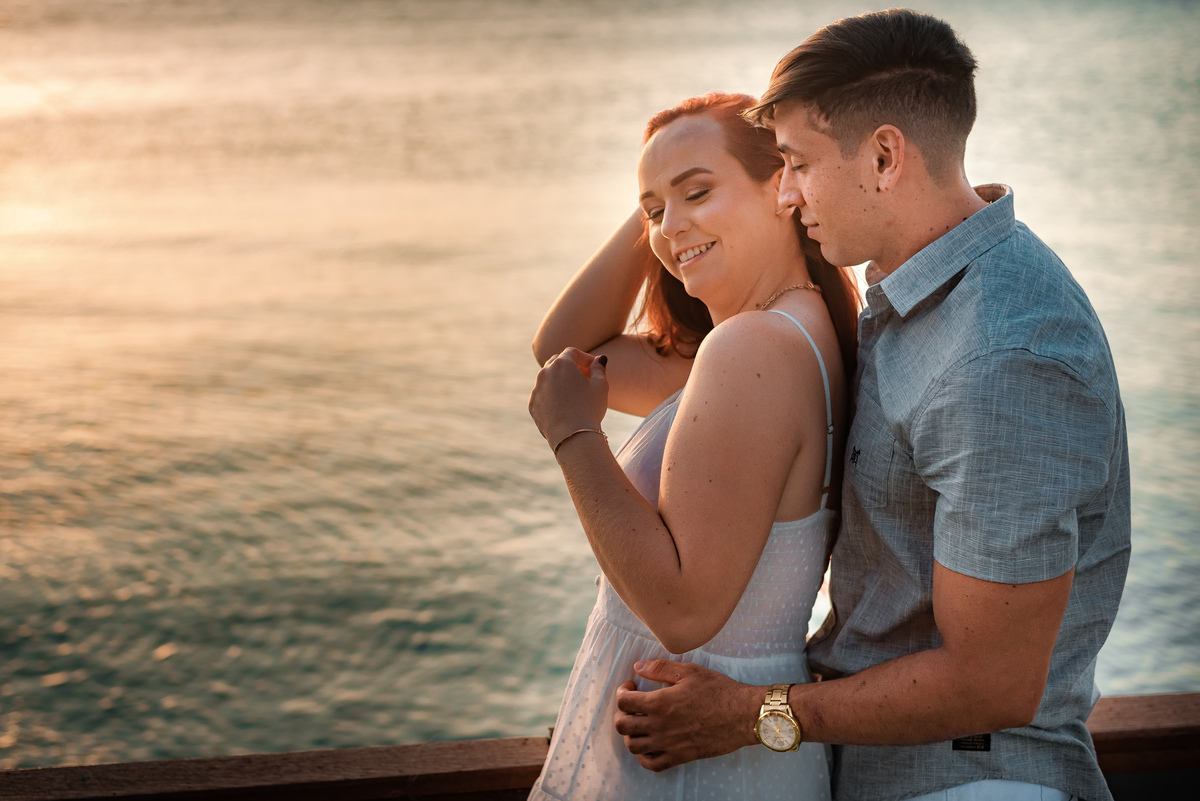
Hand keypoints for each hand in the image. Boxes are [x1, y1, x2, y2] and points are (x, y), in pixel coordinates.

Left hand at [529, 347, 608, 449]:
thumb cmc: (589, 409)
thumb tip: (598, 360)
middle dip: (570, 366)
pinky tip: (564, 406)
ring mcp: (536, 389)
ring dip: (560, 381)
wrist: (573, 437)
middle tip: (584, 378)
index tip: (593, 368)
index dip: (585, 358)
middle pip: (557, 361)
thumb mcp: (601, 386)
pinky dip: (552, 395)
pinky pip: (542, 394)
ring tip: (574, 394)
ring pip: (548, 378)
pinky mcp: (532, 404)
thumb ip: (599, 369)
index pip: (572, 352)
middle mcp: (545, 373)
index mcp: (562, 364)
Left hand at [613, 659, 761, 771]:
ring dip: (631, 734)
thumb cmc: (719, 690)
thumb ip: (660, 669)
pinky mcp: (680, 756)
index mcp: (660, 703)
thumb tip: (638, 666)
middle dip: (621, 714)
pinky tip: (649, 744)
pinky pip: (652, 764)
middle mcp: (660, 726)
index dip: (622, 692)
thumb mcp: (689, 672)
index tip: (631, 687)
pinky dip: (644, 757)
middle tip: (632, 706)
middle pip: (623, 726)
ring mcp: (669, 744)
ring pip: (633, 746)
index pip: (624, 702)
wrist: (743, 715)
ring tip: (640, 724)